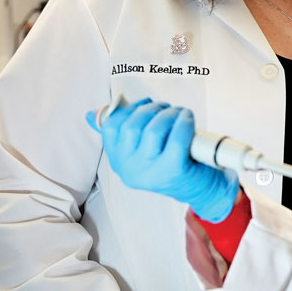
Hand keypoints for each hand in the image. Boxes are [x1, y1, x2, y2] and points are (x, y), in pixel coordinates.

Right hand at [86, 98, 238, 222]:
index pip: (110, 127)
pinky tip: (187, 118)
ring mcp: (150, 172)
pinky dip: (184, 122)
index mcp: (118, 161)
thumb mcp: (142, 149)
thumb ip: (120, 131)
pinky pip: (176, 138)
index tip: (145, 102)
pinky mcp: (172, 170)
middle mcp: (129, 169)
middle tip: (166, 107)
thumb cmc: (172, 162)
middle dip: (152, 109)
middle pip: (133, 125)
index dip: (128, 109)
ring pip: (153, 129)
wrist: (200, 189)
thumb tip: (91, 113)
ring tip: (179, 112)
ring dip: (169, 113)